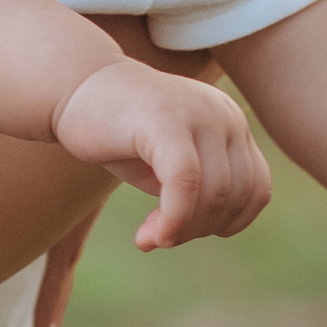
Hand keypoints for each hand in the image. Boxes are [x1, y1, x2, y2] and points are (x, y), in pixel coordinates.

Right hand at [48, 62, 268, 246]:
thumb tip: (204, 232)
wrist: (70, 87)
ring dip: (183, 229)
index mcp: (230, 123)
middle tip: (161, 238)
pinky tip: (151, 237)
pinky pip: (185, 183)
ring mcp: (198, 113)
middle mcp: (223, 115)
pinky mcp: (167, 120)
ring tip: (150, 238)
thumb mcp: (166, 165)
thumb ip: (194, 193)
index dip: (230, 224)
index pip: (256, 189)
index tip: (187, 233)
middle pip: (236, 195)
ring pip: (214, 193)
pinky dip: (173, 219)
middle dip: (200, 229)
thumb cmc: (117, 131)